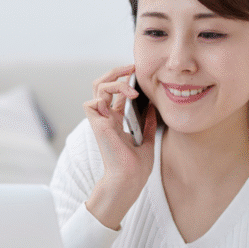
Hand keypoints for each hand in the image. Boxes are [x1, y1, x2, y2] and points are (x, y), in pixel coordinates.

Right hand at [83, 65, 157, 228]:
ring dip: (115, 79)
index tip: (140, 74)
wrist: (130, 180)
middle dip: (116, 72)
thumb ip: (149, 122)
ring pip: (98, 87)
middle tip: (133, 67)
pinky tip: (129, 96)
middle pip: (103, 85)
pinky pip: (94, 100)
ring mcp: (100, 120)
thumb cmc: (136, 167)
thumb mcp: (148, 139)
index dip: (125, 80)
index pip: (115, 93)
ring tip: (132, 79)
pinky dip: (111, 91)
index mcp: (115, 121)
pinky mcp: (98, 124)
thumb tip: (154, 105)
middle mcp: (106, 118)